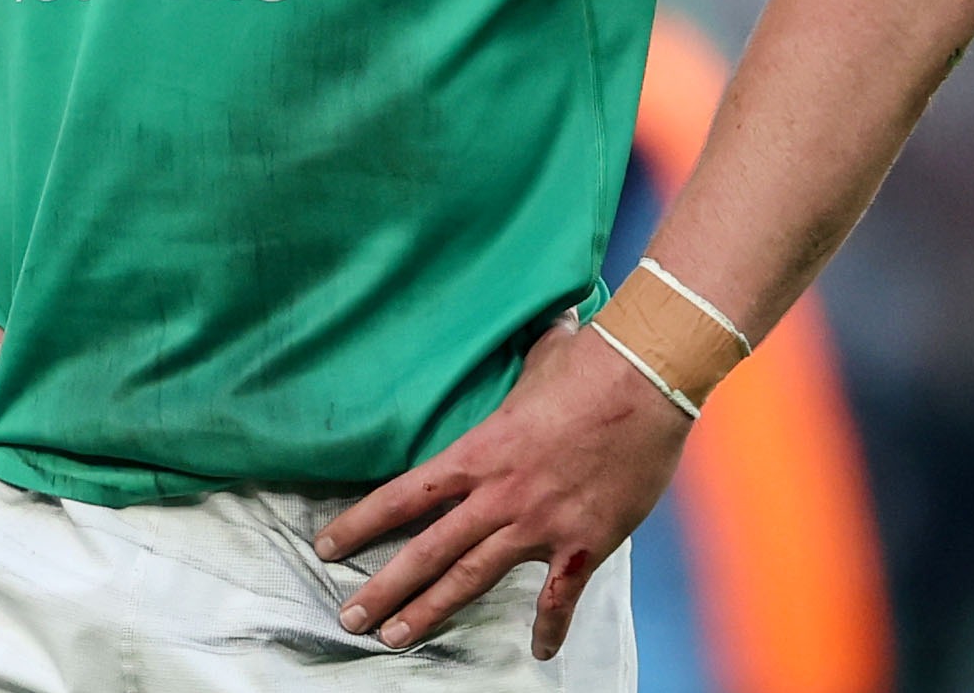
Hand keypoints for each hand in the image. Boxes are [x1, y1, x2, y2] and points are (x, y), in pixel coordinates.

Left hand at [313, 318, 689, 658]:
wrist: (646, 380)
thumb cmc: (586, 363)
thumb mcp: (530, 360)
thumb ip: (512, 363)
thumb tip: (521, 321)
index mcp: (477, 453)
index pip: (403, 495)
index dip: (361, 524)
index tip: (327, 548)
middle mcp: (499, 495)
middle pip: (427, 551)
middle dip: (384, 588)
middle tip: (350, 618)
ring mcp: (541, 524)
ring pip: (474, 578)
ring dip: (433, 610)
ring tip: (397, 637)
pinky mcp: (586, 542)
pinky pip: (561, 595)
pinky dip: (549, 626)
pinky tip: (539, 653)